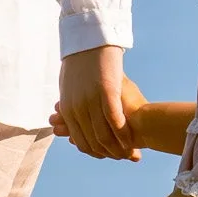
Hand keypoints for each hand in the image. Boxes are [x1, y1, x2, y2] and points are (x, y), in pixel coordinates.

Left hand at [58, 46, 138, 160]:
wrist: (87, 39)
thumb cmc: (79, 61)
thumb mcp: (68, 86)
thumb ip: (69, 103)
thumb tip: (63, 114)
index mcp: (67, 109)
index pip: (81, 140)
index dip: (95, 152)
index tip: (108, 156)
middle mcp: (76, 109)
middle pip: (93, 142)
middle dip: (109, 153)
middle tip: (125, 157)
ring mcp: (91, 101)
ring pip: (104, 135)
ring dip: (118, 148)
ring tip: (131, 153)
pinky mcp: (106, 92)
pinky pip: (115, 120)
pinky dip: (124, 133)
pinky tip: (133, 140)